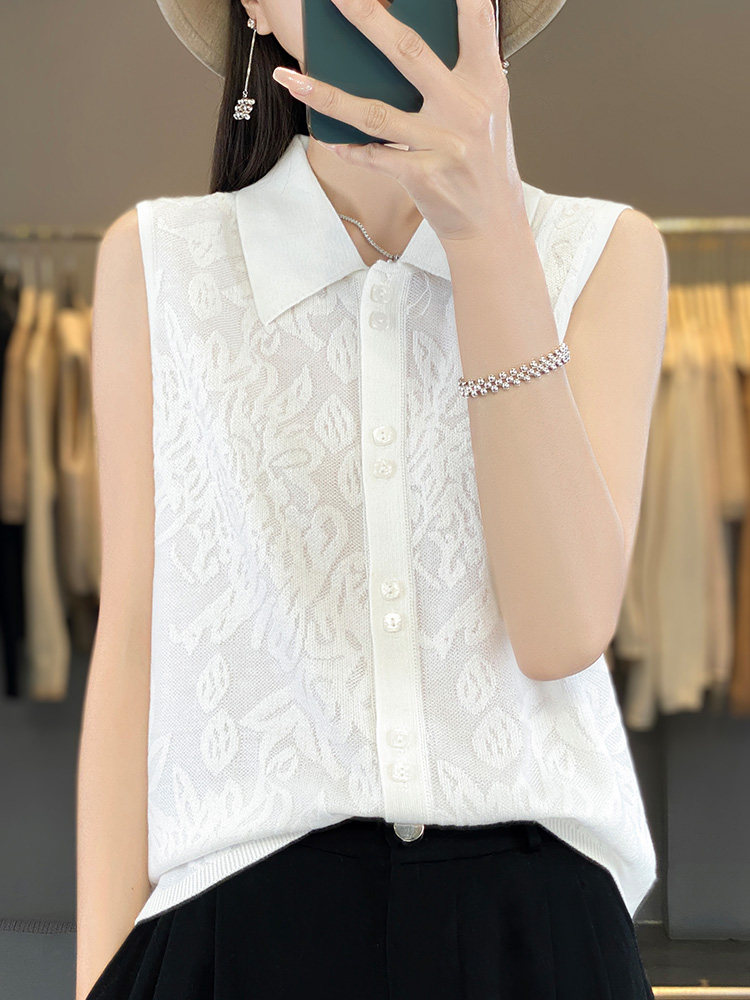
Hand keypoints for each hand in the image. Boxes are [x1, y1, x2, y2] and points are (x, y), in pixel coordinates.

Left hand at [271, 0, 525, 243]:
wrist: (491, 223)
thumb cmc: (483, 159)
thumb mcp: (488, 108)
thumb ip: (463, 71)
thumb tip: (410, 39)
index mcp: (486, 82)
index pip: (474, 23)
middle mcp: (465, 109)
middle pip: (408, 53)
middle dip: (366, 18)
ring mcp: (442, 145)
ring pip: (374, 113)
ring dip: (327, 94)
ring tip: (291, 78)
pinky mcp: (423, 177)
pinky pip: (374, 157)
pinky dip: (349, 147)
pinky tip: (326, 136)